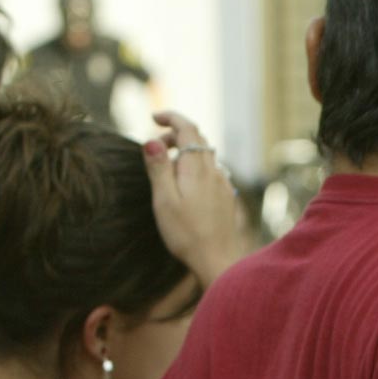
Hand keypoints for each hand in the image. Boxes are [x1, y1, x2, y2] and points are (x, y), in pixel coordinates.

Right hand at [144, 110, 245, 288]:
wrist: (218, 261)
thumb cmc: (187, 234)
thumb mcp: (164, 200)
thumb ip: (158, 168)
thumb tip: (151, 141)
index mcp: (197, 168)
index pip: (188, 128)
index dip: (171, 117)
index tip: (154, 117)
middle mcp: (214, 171)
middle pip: (198, 139)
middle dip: (176, 134)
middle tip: (155, 148)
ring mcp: (223, 184)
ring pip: (206, 155)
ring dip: (186, 151)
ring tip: (167, 167)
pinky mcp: (226, 197)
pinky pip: (211, 171)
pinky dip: (196, 166)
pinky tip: (186, 184)